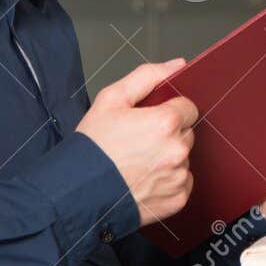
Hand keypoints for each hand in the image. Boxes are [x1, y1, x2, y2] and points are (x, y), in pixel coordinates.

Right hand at [77, 59, 197, 225]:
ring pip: (184, 158)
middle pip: (186, 133)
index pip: (188, 107)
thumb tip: (178, 65)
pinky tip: (145, 179)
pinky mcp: (176, 200)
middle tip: (139, 141)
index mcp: (165, 122)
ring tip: (139, 162)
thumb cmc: (93, 147)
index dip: (169, 110)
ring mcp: (177, 177)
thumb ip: (148, 76)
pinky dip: (168, 181)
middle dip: (168, 134)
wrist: (77, 192)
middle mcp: (176, 150)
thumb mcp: (111, 99)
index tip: (151, 120)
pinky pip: (182, 183)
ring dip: (168, 158)